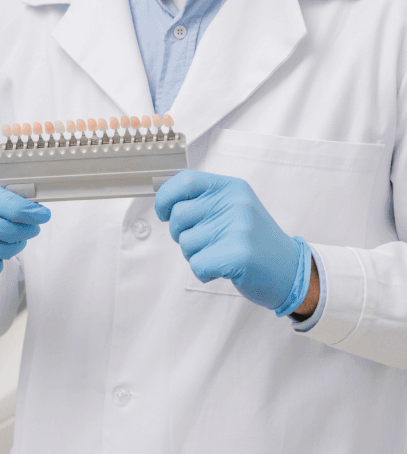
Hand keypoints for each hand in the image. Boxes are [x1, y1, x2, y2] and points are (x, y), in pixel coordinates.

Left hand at [154, 170, 305, 311]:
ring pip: (185, 243)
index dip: (165, 197)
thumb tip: (163, 200)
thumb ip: (203, 201)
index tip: (163, 213)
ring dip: (195, 255)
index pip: (184, 180)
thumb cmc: (254, 242)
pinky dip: (203, 273)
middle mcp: (235, 203)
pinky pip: (197, 264)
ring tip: (220, 254)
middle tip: (206, 242)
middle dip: (181, 234)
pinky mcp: (239, 254)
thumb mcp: (234, 209)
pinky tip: (222, 270)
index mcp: (231, 188)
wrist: (290, 271)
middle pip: (178, 215)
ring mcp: (239, 227)